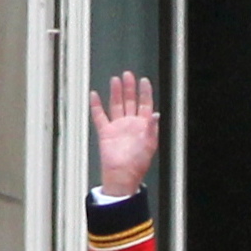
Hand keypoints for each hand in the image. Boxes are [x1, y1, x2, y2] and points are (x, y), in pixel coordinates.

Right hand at [89, 71, 159, 196]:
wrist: (122, 175)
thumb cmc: (137, 164)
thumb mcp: (149, 144)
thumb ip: (151, 127)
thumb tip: (156, 114)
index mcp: (143, 126)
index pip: (145, 104)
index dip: (145, 92)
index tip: (144, 81)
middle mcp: (130, 124)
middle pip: (130, 101)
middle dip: (129, 88)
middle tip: (128, 75)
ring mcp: (117, 127)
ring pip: (116, 105)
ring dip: (116, 93)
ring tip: (115, 80)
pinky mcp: (106, 133)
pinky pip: (100, 116)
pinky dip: (96, 106)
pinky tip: (95, 96)